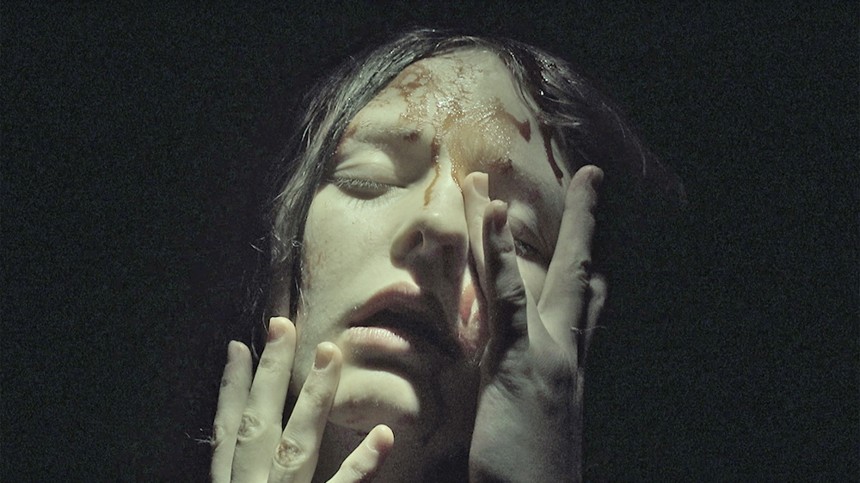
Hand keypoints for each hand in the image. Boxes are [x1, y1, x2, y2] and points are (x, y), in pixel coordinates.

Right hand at [210, 317, 393, 481]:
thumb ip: (247, 476)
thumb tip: (258, 445)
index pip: (227, 434)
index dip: (231, 389)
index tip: (238, 346)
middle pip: (256, 426)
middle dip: (269, 373)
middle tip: (283, 324)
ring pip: (295, 445)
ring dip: (313, 397)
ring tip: (330, 354)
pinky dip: (361, 465)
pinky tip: (383, 435)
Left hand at [464, 166, 606, 481]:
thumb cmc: (529, 470)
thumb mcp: (534, 420)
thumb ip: (530, 384)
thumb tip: (523, 372)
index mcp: (564, 364)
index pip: (583, 305)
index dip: (590, 267)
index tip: (594, 240)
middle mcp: (564, 351)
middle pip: (574, 271)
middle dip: (583, 222)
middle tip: (591, 177)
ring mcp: (549, 352)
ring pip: (530, 269)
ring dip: (508, 221)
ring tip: (490, 178)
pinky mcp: (527, 360)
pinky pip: (509, 294)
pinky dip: (498, 251)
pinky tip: (490, 213)